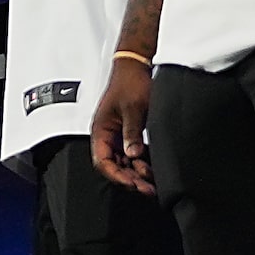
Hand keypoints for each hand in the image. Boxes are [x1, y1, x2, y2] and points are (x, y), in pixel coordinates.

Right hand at [89, 56, 157, 195]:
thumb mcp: (132, 108)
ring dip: (137, 174)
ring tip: (153, 183)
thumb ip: (131, 132)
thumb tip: (133, 154)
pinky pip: (133, 155)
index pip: (103, 162)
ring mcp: (119, 135)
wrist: (137, 65)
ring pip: (125, 163)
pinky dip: (142, 163)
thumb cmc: (130, 81)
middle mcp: (107, 136)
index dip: (117, 176)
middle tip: (148, 189)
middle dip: (130, 179)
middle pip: (115, 166)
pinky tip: (153, 169)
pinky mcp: (130, 133)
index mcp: (101, 130)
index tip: (132, 183)